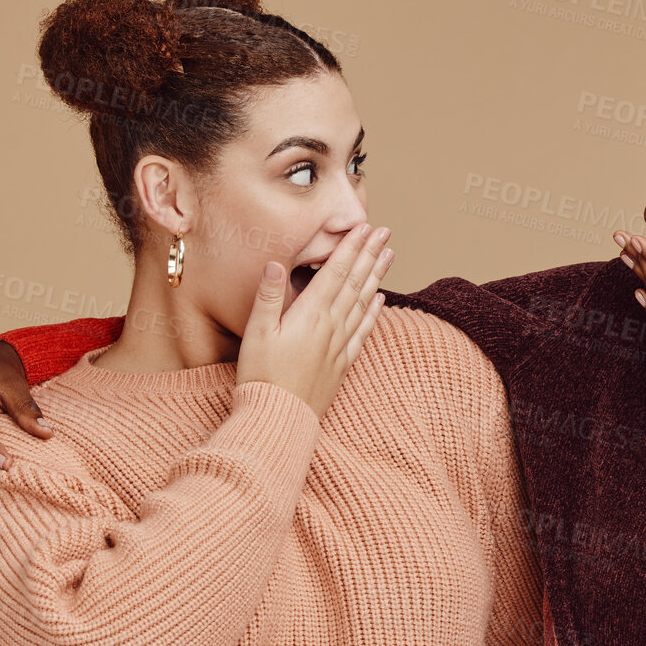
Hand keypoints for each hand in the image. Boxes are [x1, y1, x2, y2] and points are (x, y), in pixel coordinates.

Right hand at [236, 223, 392, 418]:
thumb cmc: (261, 375)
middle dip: (369, 254)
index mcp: (310, 314)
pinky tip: (380, 300)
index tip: (364, 227)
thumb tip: (276, 263)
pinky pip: (363, 332)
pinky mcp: (341, 364)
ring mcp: (339, 345)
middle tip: (384, 233)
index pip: (335, 272)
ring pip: (363, 303)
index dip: (351, 248)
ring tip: (389, 256)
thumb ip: (268, 296)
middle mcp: (331, 326)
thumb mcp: (256, 333)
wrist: (280, 417)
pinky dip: (373, 313)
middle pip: (354, 282)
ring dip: (376, 277)